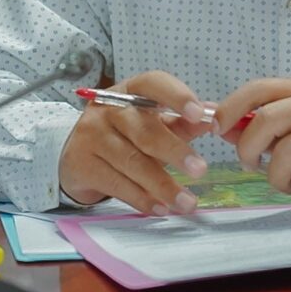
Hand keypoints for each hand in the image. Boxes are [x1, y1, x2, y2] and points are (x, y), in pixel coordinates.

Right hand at [59, 70, 212, 213]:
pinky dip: (142, 198)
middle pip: (145, 130)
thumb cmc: (125, 133)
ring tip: (187, 202)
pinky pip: (117, 184)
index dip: (177, 97)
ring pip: (133, 162)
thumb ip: (183, 120)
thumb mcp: (153, 120)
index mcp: (131, 89)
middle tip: (200, 169)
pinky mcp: (82, 164)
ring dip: (163, 185)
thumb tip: (213, 117)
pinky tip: (160, 208)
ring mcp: (92, 135)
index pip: (154, 84)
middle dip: (175, 151)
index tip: (199, 114)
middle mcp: (108, 108)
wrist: (76, 154)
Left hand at [215, 78, 290, 196]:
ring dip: (276, 175)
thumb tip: (226, 128)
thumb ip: (271, 122)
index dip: (232, 106)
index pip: (260, 87)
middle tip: (251, 163)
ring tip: (284, 181)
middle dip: (249, 147)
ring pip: (286, 151)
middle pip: (268, 120)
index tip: (218, 126)